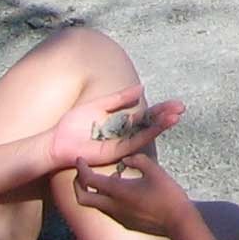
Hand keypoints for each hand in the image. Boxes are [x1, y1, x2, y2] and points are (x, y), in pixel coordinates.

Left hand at [49, 86, 181, 171]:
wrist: (57, 141)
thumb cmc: (73, 124)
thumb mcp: (99, 105)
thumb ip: (119, 98)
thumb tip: (141, 87)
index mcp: (121, 122)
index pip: (146, 115)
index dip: (161, 109)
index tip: (176, 103)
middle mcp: (124, 133)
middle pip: (149, 124)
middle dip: (166, 116)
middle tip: (182, 108)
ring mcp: (120, 143)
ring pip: (145, 133)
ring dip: (161, 125)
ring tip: (176, 116)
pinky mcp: (115, 152)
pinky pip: (134, 142)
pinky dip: (147, 134)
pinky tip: (158, 127)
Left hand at [73, 153, 196, 237]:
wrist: (177, 222)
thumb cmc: (168, 195)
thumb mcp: (155, 171)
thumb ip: (138, 161)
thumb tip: (125, 159)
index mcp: (118, 191)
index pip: (89, 180)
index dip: (81, 169)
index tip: (80, 160)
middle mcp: (113, 206)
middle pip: (82, 198)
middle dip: (77, 185)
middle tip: (82, 174)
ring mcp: (118, 217)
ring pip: (96, 205)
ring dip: (95, 191)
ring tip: (110, 178)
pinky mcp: (125, 223)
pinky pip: (108, 210)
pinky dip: (107, 198)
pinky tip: (124, 191)